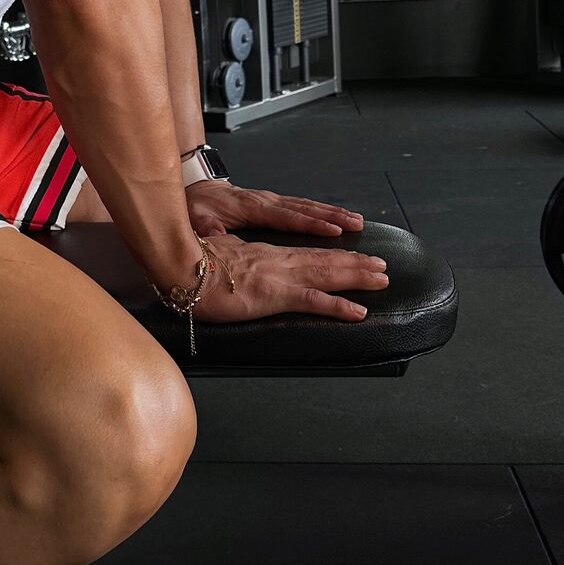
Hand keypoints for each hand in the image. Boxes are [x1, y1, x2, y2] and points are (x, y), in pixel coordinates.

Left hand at [186, 180, 363, 238]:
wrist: (193, 188)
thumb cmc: (195, 206)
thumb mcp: (194, 217)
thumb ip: (206, 226)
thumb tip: (213, 231)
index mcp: (250, 207)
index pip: (286, 217)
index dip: (310, 224)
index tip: (333, 231)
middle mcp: (265, 201)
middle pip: (304, 208)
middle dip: (332, 217)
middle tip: (356, 225)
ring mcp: (270, 200)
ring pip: (307, 206)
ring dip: (332, 213)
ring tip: (356, 221)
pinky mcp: (271, 203)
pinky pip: (301, 207)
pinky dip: (322, 212)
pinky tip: (337, 219)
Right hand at [189, 232, 388, 322]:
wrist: (180, 266)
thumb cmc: (193, 263)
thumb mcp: (221, 258)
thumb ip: (237, 260)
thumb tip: (241, 264)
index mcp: (266, 253)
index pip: (308, 253)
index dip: (334, 254)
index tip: (355, 255)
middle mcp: (279, 261)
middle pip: (325, 260)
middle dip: (356, 264)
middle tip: (383, 267)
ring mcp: (279, 276)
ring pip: (327, 274)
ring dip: (357, 277)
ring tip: (381, 280)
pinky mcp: (274, 295)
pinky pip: (313, 301)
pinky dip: (338, 305)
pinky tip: (358, 311)